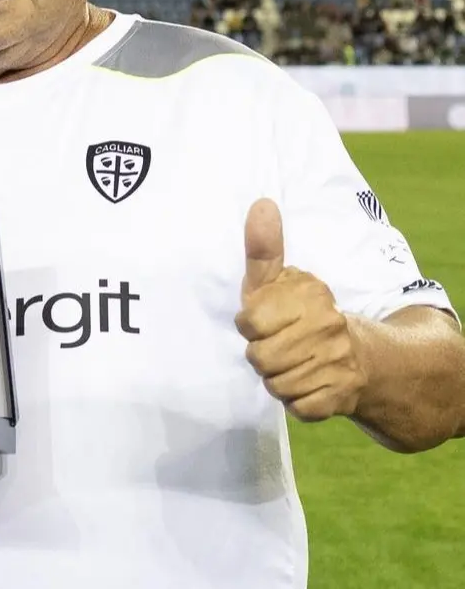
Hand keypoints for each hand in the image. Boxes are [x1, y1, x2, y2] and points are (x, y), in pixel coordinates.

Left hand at [234, 197, 368, 421]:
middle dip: (262, 355)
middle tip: (280, 346)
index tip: (265, 321)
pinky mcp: (341, 398)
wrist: (361, 358)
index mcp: (311, 298)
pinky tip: (309, 384)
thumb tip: (261, 203)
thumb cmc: (302, 315)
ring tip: (293, 364)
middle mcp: (329, 329)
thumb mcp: (279, 280)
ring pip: (275, 384)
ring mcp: (338, 365)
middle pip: (258, 358)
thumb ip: (263, 247)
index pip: (249, 322)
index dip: (251, 325)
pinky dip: (296, 400)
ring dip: (277, 379)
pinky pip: (296, 407)